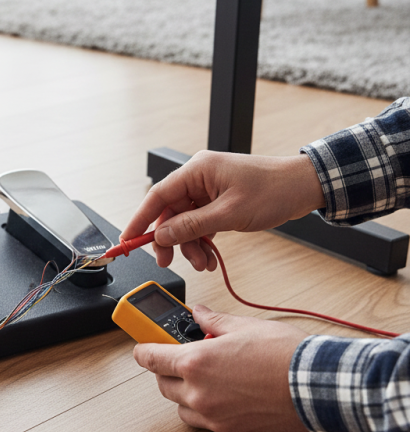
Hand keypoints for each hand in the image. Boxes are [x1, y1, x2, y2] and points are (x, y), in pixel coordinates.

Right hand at [121, 151, 324, 270]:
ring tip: (202, 262)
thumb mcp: (230, 214)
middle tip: (168, 261)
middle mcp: (199, 177)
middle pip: (170, 212)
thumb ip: (192, 226)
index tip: (128, 239)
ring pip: (185, 221)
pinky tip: (209, 256)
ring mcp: (208, 188)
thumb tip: (163, 236)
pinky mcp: (218, 200)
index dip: (140, 219)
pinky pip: (199, 223)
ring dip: (190, 244)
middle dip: (170, 240)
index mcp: (197, 170)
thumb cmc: (274, 190)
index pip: (157, 196)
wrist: (304, 187)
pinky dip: (201, 240)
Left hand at [133, 305, 309, 431]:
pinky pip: (208, 425)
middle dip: (168, 371)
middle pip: (163, 385)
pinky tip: (227, 398)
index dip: (144, 351)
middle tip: (184, 359)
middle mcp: (199, 393)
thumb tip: (199, 314)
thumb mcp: (244, 327)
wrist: (318, 387)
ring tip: (207, 380)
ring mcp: (215, 418)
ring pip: (182, 408)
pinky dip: (209, 412)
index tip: (142, 348)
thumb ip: (214, 321)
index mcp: (196, 362)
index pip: (151, 358)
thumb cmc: (286, 356)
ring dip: (186, 394)